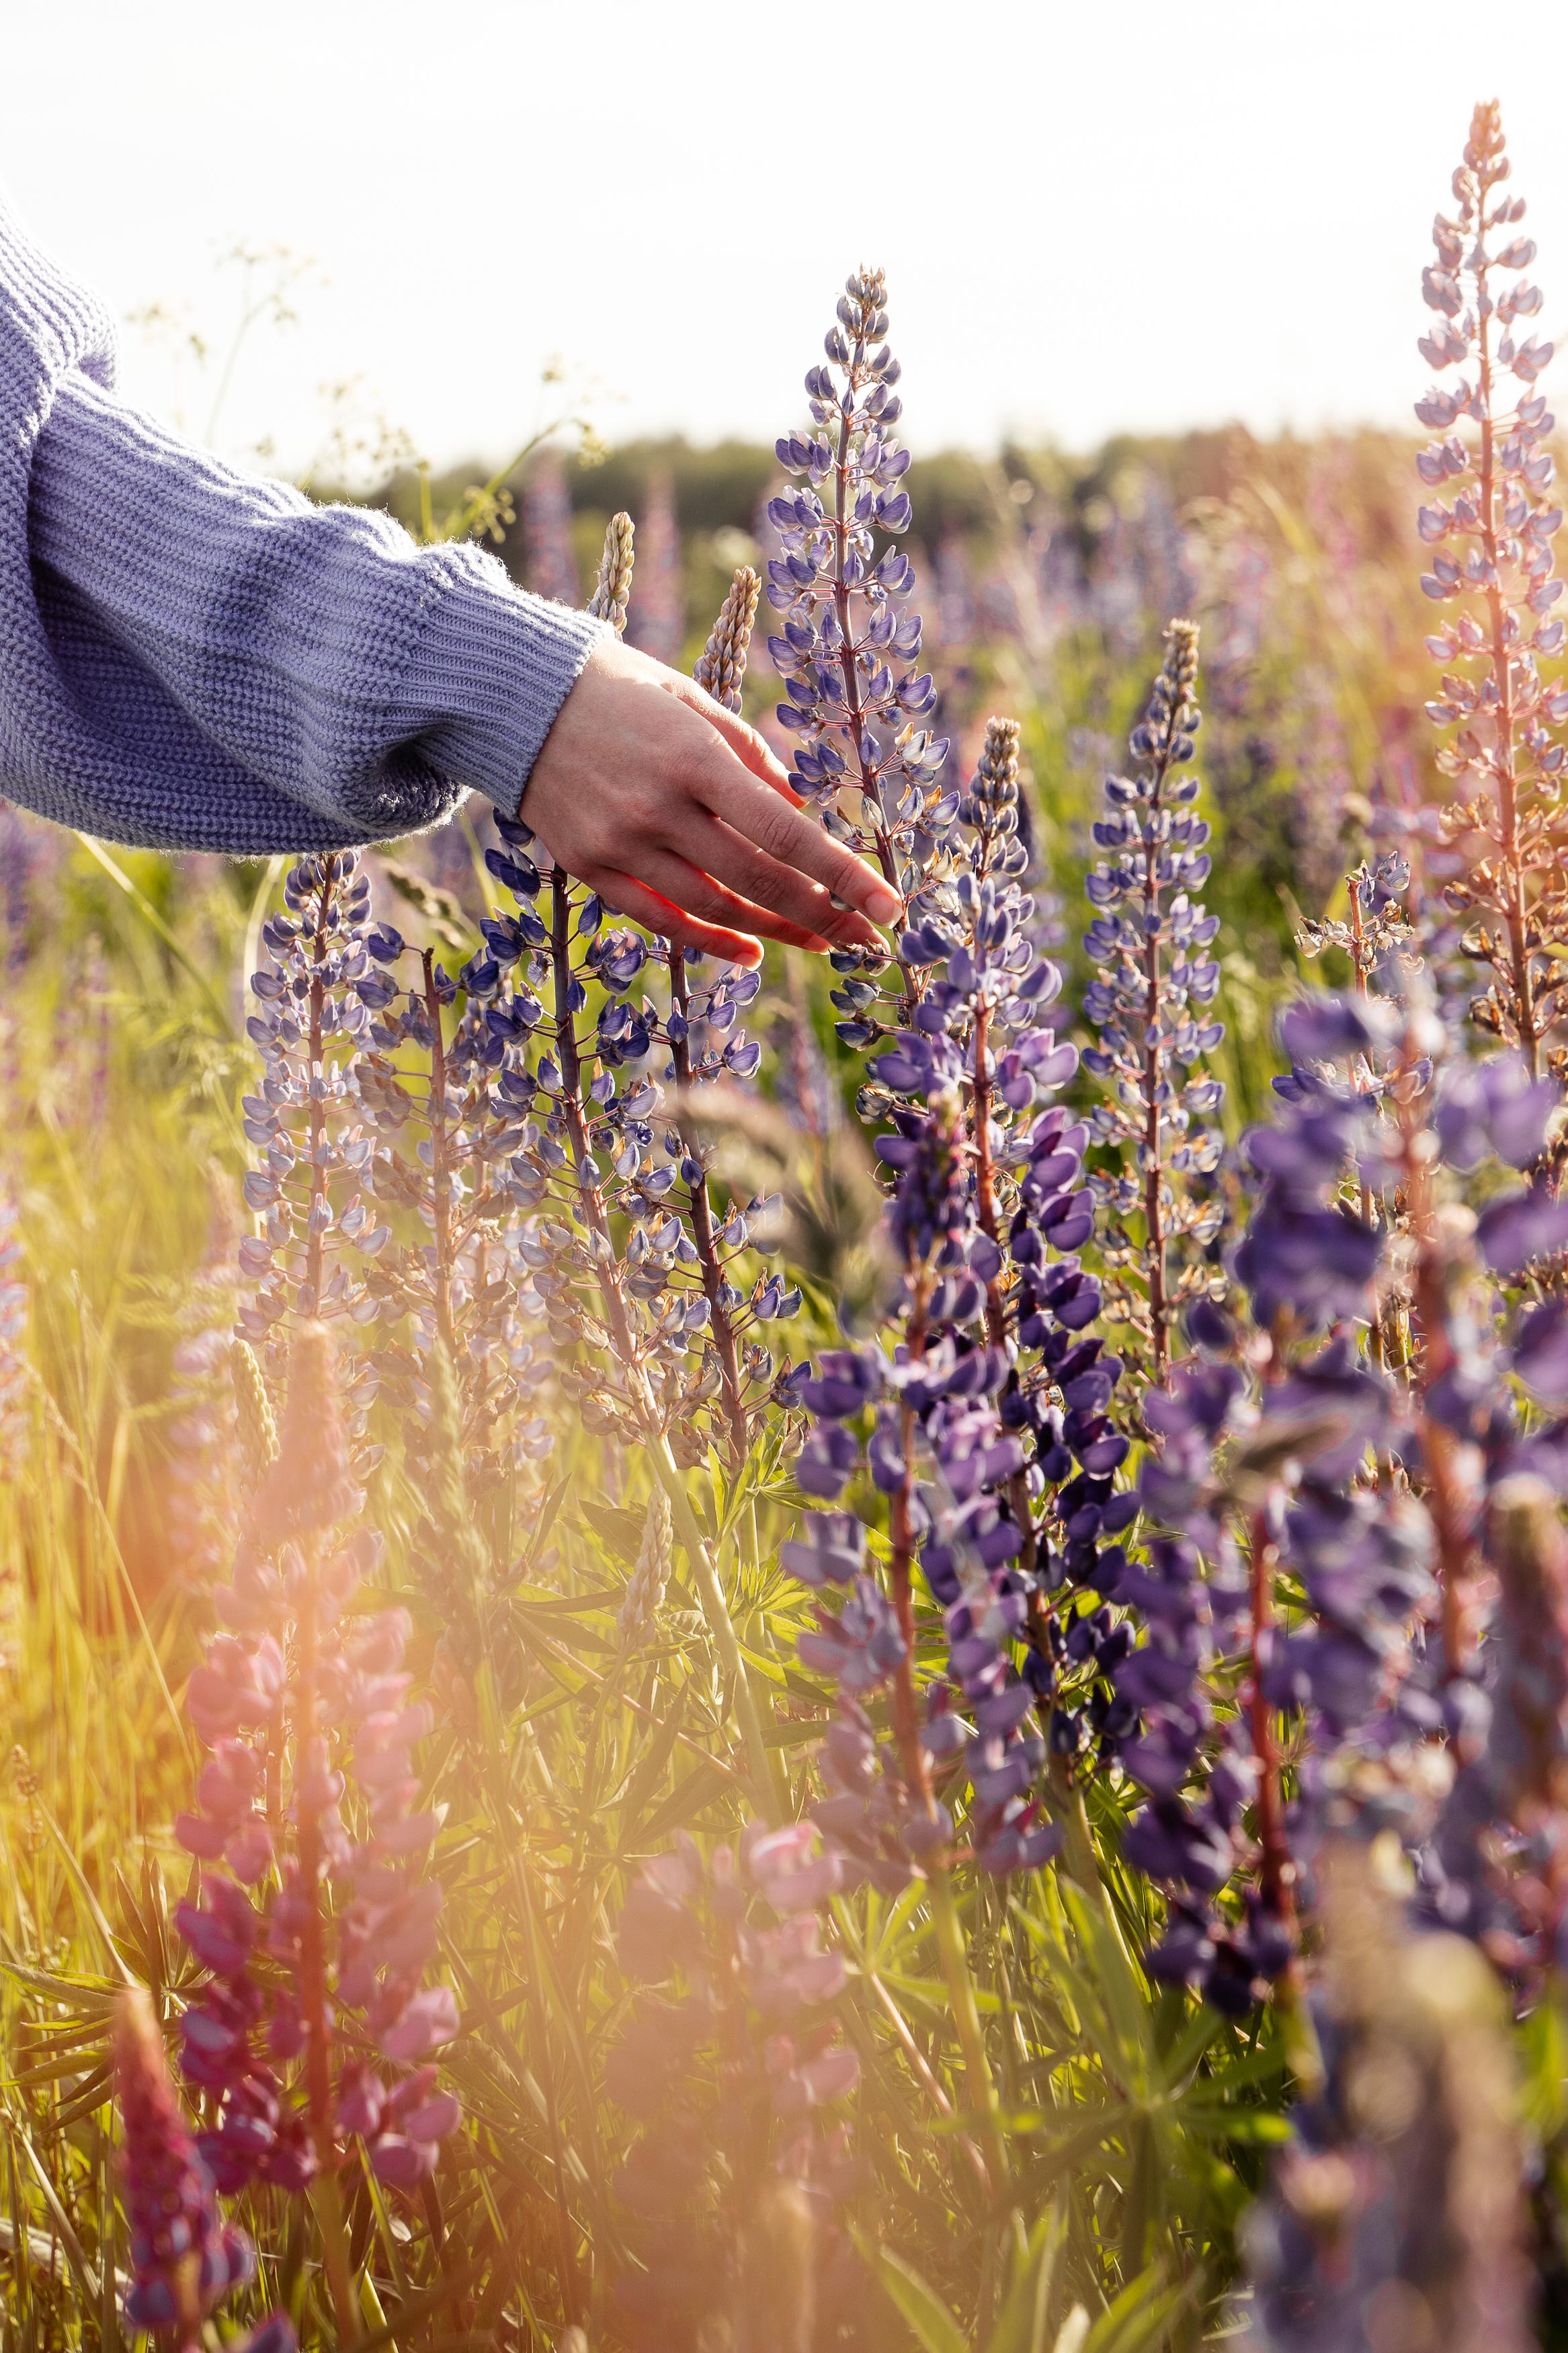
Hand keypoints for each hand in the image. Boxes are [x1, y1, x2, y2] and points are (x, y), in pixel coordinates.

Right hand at [520, 637, 902, 964]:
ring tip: (822, 941)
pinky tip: (752, 950)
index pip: (785, 834)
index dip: (843, 876)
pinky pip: (660, 920)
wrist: (512, 698)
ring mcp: (620, 844)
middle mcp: (658, 808)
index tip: (888, 906)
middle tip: (868, 938)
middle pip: (758, 881)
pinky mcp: (590, 867)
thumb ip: (749, 756)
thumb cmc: (617, 689)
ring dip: (776, 931)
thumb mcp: (691, 699)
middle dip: (823, 914)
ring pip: (715, 908)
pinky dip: (712, 941)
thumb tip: (800, 812)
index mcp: (693, 758)